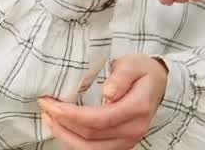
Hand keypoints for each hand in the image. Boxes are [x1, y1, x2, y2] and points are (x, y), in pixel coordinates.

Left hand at [39, 54, 167, 148]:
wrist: (158, 84)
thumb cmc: (143, 71)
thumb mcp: (134, 63)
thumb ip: (121, 76)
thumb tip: (108, 92)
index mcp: (137, 108)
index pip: (99, 119)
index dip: (71, 115)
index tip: (51, 103)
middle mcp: (134, 130)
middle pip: (91, 137)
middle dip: (63, 124)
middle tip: (46, 108)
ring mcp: (128, 141)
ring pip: (89, 149)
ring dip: (65, 136)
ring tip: (50, 119)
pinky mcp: (120, 145)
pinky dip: (74, 142)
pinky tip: (63, 129)